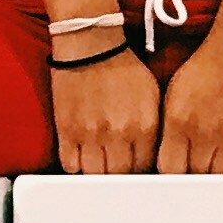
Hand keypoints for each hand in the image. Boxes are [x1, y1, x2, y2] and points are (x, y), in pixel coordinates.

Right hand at [50, 48, 161, 173]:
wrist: (91, 44)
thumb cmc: (122, 67)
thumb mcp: (153, 96)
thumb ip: (155, 129)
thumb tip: (153, 155)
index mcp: (144, 126)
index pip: (147, 168)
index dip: (142, 172)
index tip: (138, 170)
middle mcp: (119, 134)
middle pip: (121, 177)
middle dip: (121, 177)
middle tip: (119, 171)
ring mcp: (91, 134)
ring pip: (95, 176)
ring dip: (98, 175)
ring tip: (101, 167)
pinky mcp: (67, 130)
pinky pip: (70, 165)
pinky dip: (76, 166)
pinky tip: (82, 158)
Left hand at [155, 20, 222, 173]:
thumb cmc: (207, 62)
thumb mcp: (173, 91)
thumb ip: (168, 126)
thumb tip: (166, 153)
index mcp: (179, 121)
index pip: (169, 168)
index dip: (169, 173)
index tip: (172, 170)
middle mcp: (204, 132)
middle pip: (195, 177)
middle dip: (191, 176)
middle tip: (192, 170)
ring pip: (220, 176)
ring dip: (214, 173)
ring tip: (211, 165)